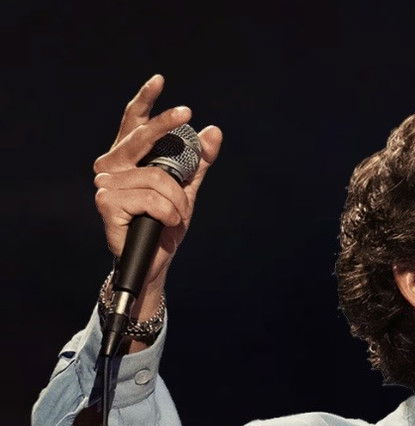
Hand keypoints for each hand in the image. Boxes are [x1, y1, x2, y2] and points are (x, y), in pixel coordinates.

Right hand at [92, 74, 222, 291]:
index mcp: (128, 158)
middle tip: (185, 112)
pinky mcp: (106, 203)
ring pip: (157, 177)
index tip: (160, 80)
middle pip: (143, 138)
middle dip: (166, 125)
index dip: (145, 101)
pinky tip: (164, 224)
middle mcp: (111, 166)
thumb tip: (213, 130)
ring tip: (173, 217)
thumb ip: (198, 161)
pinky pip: (152, 199)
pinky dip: (168, 213)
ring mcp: (105, 184)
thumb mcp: (188, 188)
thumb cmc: (166, 223)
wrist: (156, 260)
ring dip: (177, 200)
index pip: (134, 123)